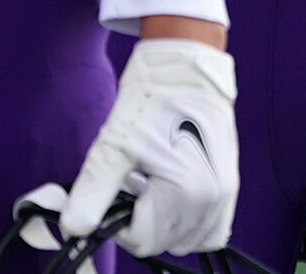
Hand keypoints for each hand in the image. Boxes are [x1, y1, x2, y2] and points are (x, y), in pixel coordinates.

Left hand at [60, 36, 238, 257]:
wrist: (187, 63)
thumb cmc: (151, 97)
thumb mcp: (114, 144)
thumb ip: (93, 193)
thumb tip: (74, 228)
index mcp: (185, 190)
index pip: (142, 240)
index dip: (119, 222)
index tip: (116, 191)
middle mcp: (211, 198)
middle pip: (164, 243)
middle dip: (141, 223)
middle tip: (132, 186)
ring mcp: (225, 192)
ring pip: (186, 239)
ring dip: (165, 224)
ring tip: (153, 187)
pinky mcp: (230, 184)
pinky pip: (211, 229)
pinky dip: (190, 224)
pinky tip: (174, 194)